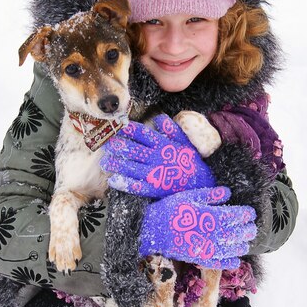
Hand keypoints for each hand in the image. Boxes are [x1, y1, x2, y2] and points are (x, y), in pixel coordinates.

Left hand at [100, 114, 215, 196]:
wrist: (202, 183)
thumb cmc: (191, 161)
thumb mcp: (185, 141)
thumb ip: (172, 129)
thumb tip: (159, 117)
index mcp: (163, 145)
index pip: (143, 134)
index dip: (129, 129)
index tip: (119, 126)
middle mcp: (157, 158)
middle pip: (133, 149)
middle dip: (119, 146)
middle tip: (106, 144)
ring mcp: (155, 174)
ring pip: (131, 167)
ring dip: (117, 165)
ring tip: (105, 163)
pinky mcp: (154, 189)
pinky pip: (137, 186)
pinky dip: (125, 184)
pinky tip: (114, 181)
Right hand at [139, 187, 256, 269]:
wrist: (151, 230)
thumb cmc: (170, 209)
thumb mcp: (189, 196)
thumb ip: (210, 195)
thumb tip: (227, 192)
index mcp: (212, 216)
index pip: (237, 215)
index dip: (246, 214)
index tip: (250, 213)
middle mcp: (214, 233)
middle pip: (238, 233)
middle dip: (248, 230)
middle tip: (252, 227)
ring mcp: (208, 247)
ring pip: (232, 249)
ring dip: (242, 245)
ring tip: (246, 242)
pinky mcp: (200, 258)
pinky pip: (220, 262)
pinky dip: (230, 262)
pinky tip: (236, 260)